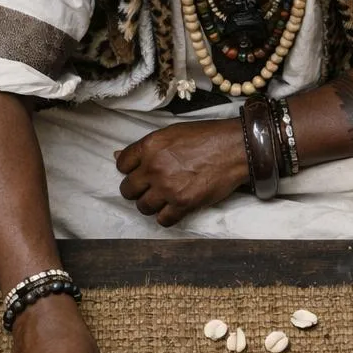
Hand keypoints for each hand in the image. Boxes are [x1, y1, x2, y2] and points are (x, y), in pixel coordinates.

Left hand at [115, 119, 248, 226]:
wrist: (235, 148)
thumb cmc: (207, 137)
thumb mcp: (172, 133)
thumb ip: (146, 147)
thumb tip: (116, 155)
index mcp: (150, 146)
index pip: (122, 164)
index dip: (129, 170)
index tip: (139, 172)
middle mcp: (154, 168)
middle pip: (128, 190)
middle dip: (137, 190)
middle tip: (150, 188)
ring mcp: (168, 188)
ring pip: (143, 207)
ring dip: (151, 205)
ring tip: (163, 199)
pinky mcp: (183, 204)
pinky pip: (163, 220)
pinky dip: (166, 217)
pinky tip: (173, 209)